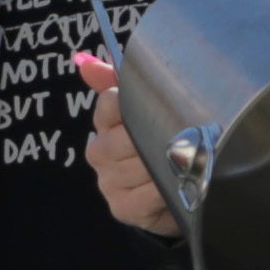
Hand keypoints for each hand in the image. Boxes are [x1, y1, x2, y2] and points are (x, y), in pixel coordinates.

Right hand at [74, 51, 184, 238]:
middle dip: (156, 138)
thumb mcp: (146, 110)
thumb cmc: (161, 144)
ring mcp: (108, 181)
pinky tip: (174, 184)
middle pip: (125, 136)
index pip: (109, 103)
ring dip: (164, 164)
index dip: (135, 105)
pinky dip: (163, 189)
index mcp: (105, 123)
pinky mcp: (122, 207)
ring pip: (137, 165)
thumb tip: (84, 62)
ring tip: (185, 161)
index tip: (159, 108)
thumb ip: (120, 80)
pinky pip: (145, 194)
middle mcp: (100, 151)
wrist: (175, 194)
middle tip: (184, 136)